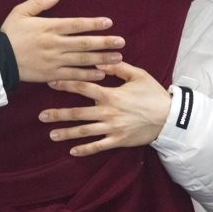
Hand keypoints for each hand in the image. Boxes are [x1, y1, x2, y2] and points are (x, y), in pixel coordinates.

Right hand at [3, 0, 123, 82]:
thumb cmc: (9, 33)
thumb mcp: (20, 11)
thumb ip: (39, 2)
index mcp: (49, 27)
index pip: (76, 24)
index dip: (94, 23)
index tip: (109, 23)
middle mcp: (55, 44)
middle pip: (84, 43)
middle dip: (104, 43)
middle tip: (121, 42)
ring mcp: (54, 60)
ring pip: (82, 59)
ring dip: (102, 59)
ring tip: (118, 57)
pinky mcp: (51, 74)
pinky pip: (73, 75)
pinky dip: (88, 74)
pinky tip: (101, 73)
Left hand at [38, 62, 169, 156]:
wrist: (171, 118)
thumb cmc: (154, 94)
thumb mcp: (138, 75)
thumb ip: (117, 67)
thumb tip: (98, 60)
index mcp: (111, 95)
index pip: (83, 88)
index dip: (66, 85)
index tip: (50, 83)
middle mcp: (108, 112)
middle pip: (78, 113)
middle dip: (58, 114)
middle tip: (41, 116)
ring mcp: (112, 128)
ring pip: (85, 131)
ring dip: (67, 133)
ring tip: (51, 135)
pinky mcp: (119, 141)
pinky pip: (99, 146)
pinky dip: (85, 150)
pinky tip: (72, 151)